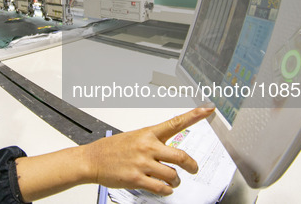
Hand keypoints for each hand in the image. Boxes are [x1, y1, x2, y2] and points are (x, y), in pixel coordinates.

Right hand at [82, 107, 214, 195]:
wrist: (92, 159)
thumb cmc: (112, 149)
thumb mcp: (134, 137)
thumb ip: (153, 143)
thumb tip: (170, 153)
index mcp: (148, 133)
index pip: (175, 122)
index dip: (194, 115)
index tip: (208, 109)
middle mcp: (147, 147)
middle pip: (181, 156)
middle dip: (192, 166)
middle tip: (194, 169)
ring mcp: (142, 163)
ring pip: (173, 175)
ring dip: (176, 181)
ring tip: (172, 181)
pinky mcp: (137, 178)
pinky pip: (161, 188)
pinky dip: (167, 191)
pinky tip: (164, 188)